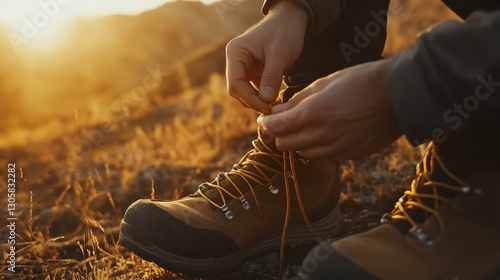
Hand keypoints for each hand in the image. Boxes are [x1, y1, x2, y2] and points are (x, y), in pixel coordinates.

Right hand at [226, 0, 307, 113]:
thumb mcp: (280, 54)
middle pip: (237, 90)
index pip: (235, 83)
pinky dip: (262, 96)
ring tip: (274, 105)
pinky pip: (253, 89)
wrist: (291, 21)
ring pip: (244, 92)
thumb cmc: (285, 32)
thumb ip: (271, 77)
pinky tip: (274, 99)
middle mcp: (235, 60)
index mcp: (235, 53)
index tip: (267, 107)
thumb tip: (265, 101)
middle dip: (253, 101)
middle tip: (271, 109)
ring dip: (257, 100)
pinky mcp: (253, 71)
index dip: (249, 99)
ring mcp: (243, 66)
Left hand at [258, 59, 401, 158]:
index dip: (267, 124)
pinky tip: (329, 131)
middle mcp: (322, 136)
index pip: (277, 128)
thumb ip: (297, 100)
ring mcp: (336, 149)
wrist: (398, 95)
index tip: (266, 120)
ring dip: (299, 141)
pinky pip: (324, 155)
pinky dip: (319, 146)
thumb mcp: (325, 83)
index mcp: (313, 115)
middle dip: (281, 134)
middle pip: (285, 145)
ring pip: (303, 153)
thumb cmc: (361, 82)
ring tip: (309, 126)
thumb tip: (277, 111)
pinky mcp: (349, 155)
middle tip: (285, 123)